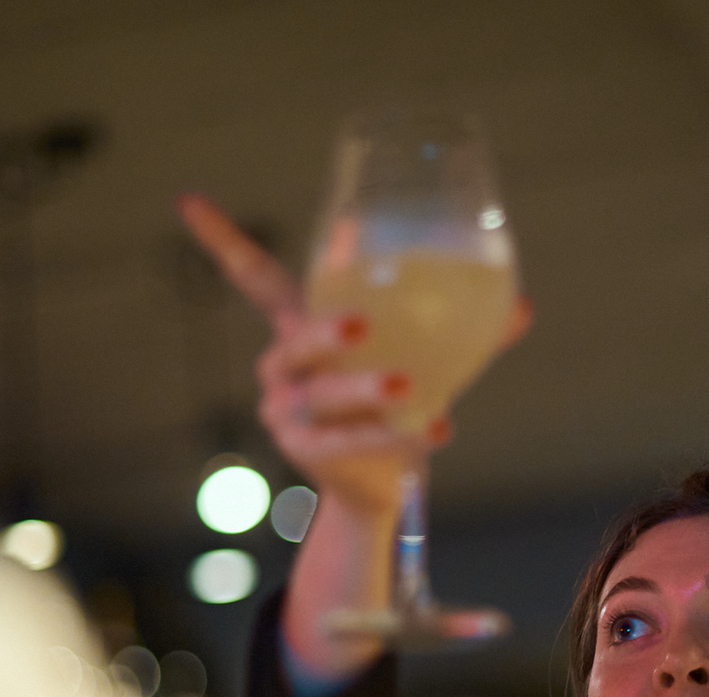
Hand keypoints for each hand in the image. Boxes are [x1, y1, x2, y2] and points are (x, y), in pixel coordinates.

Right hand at [176, 194, 531, 516]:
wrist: (382, 485)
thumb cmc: (397, 406)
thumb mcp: (421, 361)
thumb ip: (460, 331)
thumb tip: (522, 303)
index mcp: (303, 329)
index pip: (256, 279)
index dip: (222, 241)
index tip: (186, 199)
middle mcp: (285, 369)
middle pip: (293, 342)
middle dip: (325, 332)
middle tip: (364, 325)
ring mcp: (288, 414)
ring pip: (322, 397)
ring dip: (365, 392)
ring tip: (409, 390)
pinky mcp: (304, 455)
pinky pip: (346, 444)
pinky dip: (391, 440)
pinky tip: (433, 433)